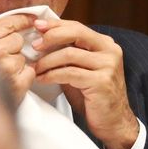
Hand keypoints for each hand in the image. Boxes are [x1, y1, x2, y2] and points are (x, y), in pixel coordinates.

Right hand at [0, 14, 36, 104]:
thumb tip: (15, 24)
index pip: (8, 23)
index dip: (22, 20)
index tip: (32, 20)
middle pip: (18, 40)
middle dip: (13, 49)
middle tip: (0, 60)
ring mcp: (7, 68)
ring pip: (23, 57)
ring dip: (16, 65)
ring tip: (1, 75)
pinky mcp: (17, 84)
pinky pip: (30, 72)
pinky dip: (23, 78)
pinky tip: (10, 82)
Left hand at [32, 19, 138, 148]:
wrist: (113, 122)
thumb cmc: (93, 97)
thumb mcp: (81, 70)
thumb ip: (68, 55)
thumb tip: (41, 43)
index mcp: (105, 44)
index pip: (77, 27)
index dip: (56, 25)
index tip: (37, 26)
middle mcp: (110, 51)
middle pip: (76, 33)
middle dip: (51, 37)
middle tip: (34, 46)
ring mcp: (108, 66)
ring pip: (69, 54)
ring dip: (47, 61)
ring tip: (35, 68)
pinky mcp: (101, 82)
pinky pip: (70, 73)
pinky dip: (52, 75)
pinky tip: (42, 79)